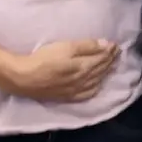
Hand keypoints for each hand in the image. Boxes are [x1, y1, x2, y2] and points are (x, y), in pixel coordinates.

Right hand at [4, 39, 118, 102]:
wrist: (24, 78)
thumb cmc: (44, 59)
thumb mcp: (65, 47)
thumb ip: (87, 46)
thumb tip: (106, 44)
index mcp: (84, 67)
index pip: (102, 58)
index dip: (110, 51)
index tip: (116, 45)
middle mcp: (83, 80)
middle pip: (100, 69)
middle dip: (110, 60)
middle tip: (117, 53)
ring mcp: (76, 90)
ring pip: (96, 81)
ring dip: (105, 72)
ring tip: (111, 65)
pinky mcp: (67, 97)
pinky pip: (87, 93)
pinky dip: (96, 87)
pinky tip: (98, 84)